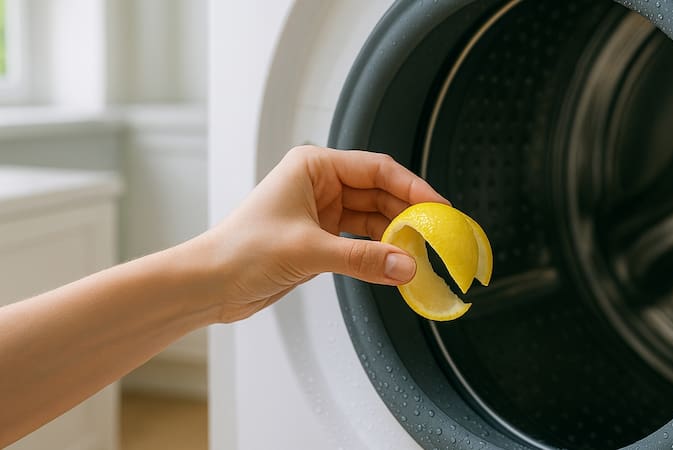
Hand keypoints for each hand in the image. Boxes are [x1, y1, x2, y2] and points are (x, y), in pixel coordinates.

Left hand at [201, 145, 449, 321]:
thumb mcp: (309, 251)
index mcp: (314, 167)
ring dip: (395, 237)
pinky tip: (396, 265)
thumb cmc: (241, 251)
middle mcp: (320, 184)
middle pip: (379, 193)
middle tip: (436, 235)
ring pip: (373, 219)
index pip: (377, 169)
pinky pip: (361, 241)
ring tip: (420, 254)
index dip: (412, 187)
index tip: (438, 206)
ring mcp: (322, 212)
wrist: (210, 283)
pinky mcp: (321, 238)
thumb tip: (407, 265)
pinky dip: (379, 253)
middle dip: (407, 215)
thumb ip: (362, 258)